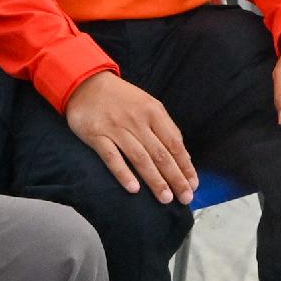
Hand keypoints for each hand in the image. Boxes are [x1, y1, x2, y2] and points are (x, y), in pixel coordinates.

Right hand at [64, 72, 197, 201]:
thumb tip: (182, 155)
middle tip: (185, 198)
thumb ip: (164, 127)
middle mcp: (137, 120)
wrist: (86, 83)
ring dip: (155, 180)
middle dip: (175, 178)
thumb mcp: (148, 104)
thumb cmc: (121, 98)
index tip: (193, 184)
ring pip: (140, 158)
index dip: (185, 166)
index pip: (174, 144)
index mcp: (154, 112)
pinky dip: (124, 173)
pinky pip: (112, 157)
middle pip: (161, 154)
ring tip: (165, 198)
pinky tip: (133, 188)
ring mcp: (116, 128)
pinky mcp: (96, 135)